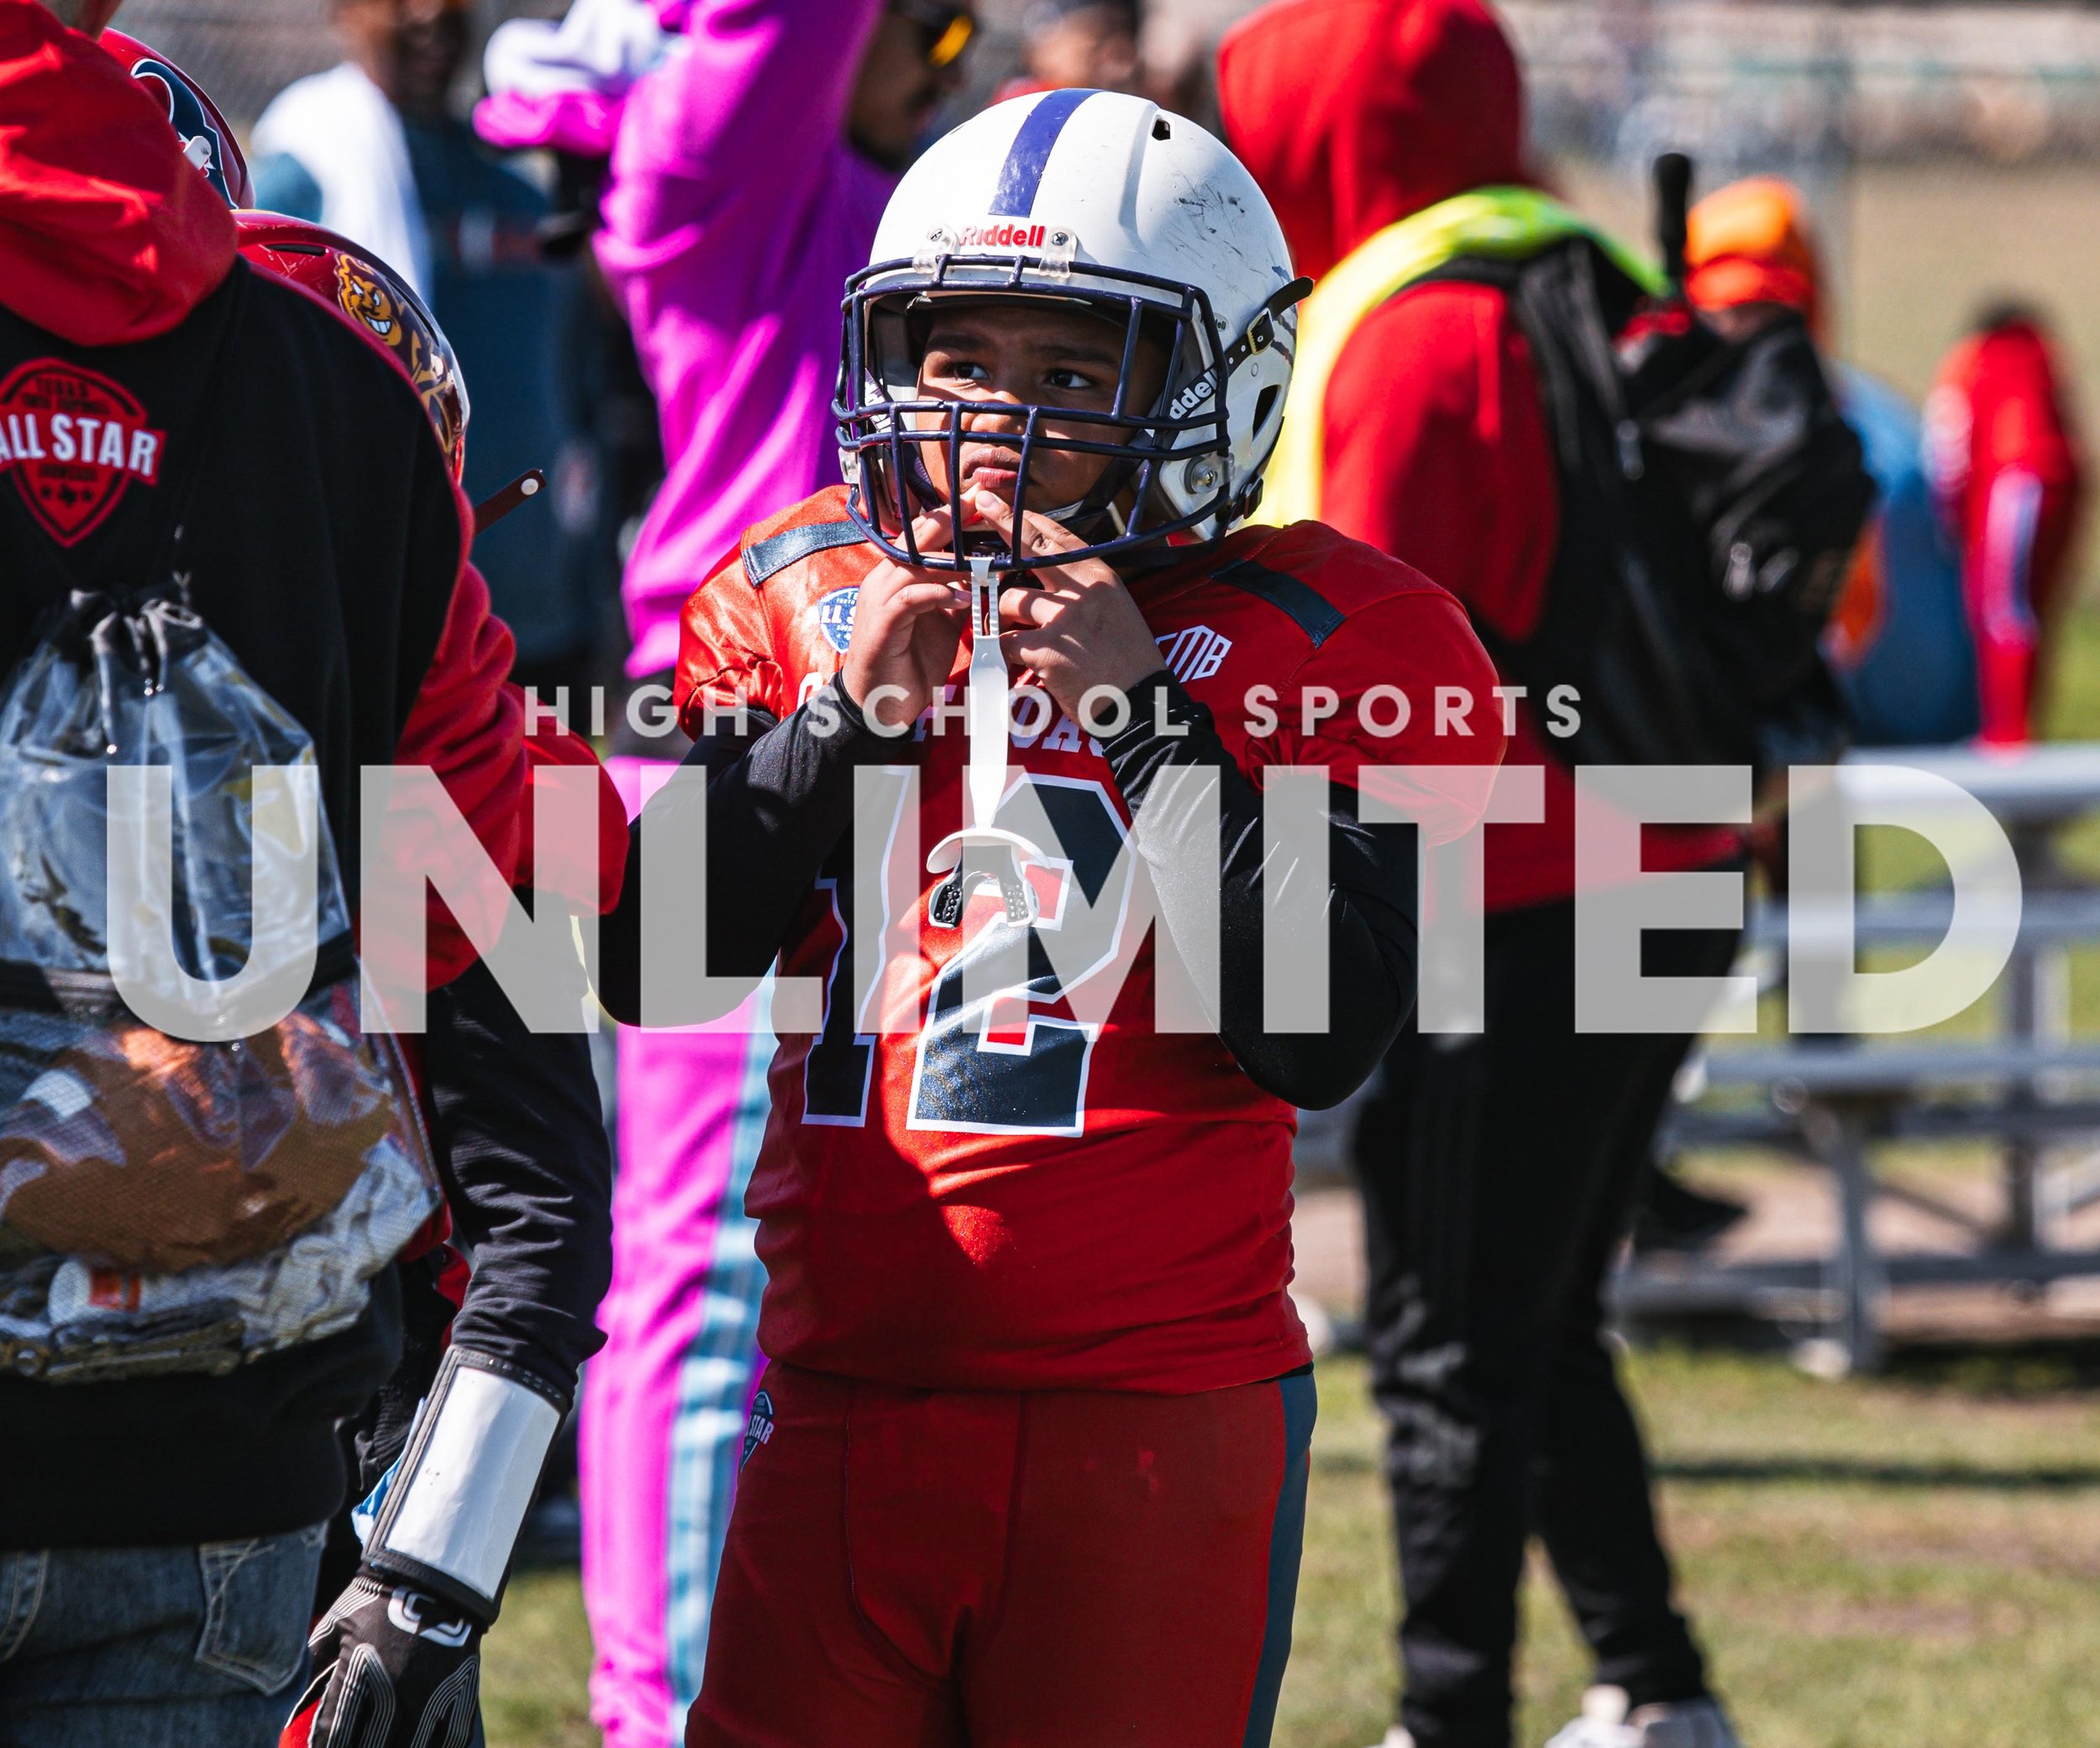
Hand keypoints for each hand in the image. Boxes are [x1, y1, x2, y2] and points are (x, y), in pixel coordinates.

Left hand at [283, 1575, 482, 1747]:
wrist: (435, 1575)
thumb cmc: (377, 1600)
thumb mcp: (336, 1626)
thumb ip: (313, 1665)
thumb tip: (291, 1708)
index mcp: (362, 1670)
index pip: (335, 1732)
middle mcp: (398, 1686)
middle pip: (374, 1744)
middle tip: (358, 1745)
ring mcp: (434, 1690)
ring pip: (414, 1745)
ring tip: (388, 1746)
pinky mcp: (462, 1687)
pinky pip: (453, 1735)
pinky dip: (439, 1747)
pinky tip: (423, 1746)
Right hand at [840, 508, 968, 732]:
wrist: (881, 705)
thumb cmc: (910, 662)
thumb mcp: (943, 624)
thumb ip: (958, 595)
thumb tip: (986, 577)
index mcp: (897, 574)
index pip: (923, 534)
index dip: (950, 515)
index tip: (980, 496)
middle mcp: (884, 579)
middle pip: (916, 538)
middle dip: (950, 519)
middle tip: (981, 500)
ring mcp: (880, 600)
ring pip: (914, 565)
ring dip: (952, 560)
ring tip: (984, 556)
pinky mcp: (881, 625)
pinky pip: (910, 600)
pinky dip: (937, 595)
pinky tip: (963, 598)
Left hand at [969, 490, 1164, 724]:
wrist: (1141, 704)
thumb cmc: (1127, 661)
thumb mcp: (1117, 609)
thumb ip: (1085, 587)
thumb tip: (1050, 570)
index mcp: (1101, 578)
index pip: (1057, 537)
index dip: (1026, 519)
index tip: (1004, 505)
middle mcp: (1083, 591)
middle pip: (1030, 549)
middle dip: (1002, 525)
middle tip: (979, 509)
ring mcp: (1064, 620)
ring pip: (1009, 599)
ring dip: (1001, 613)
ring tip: (1009, 627)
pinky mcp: (1047, 651)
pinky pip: (1005, 641)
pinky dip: (1001, 649)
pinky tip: (1006, 657)